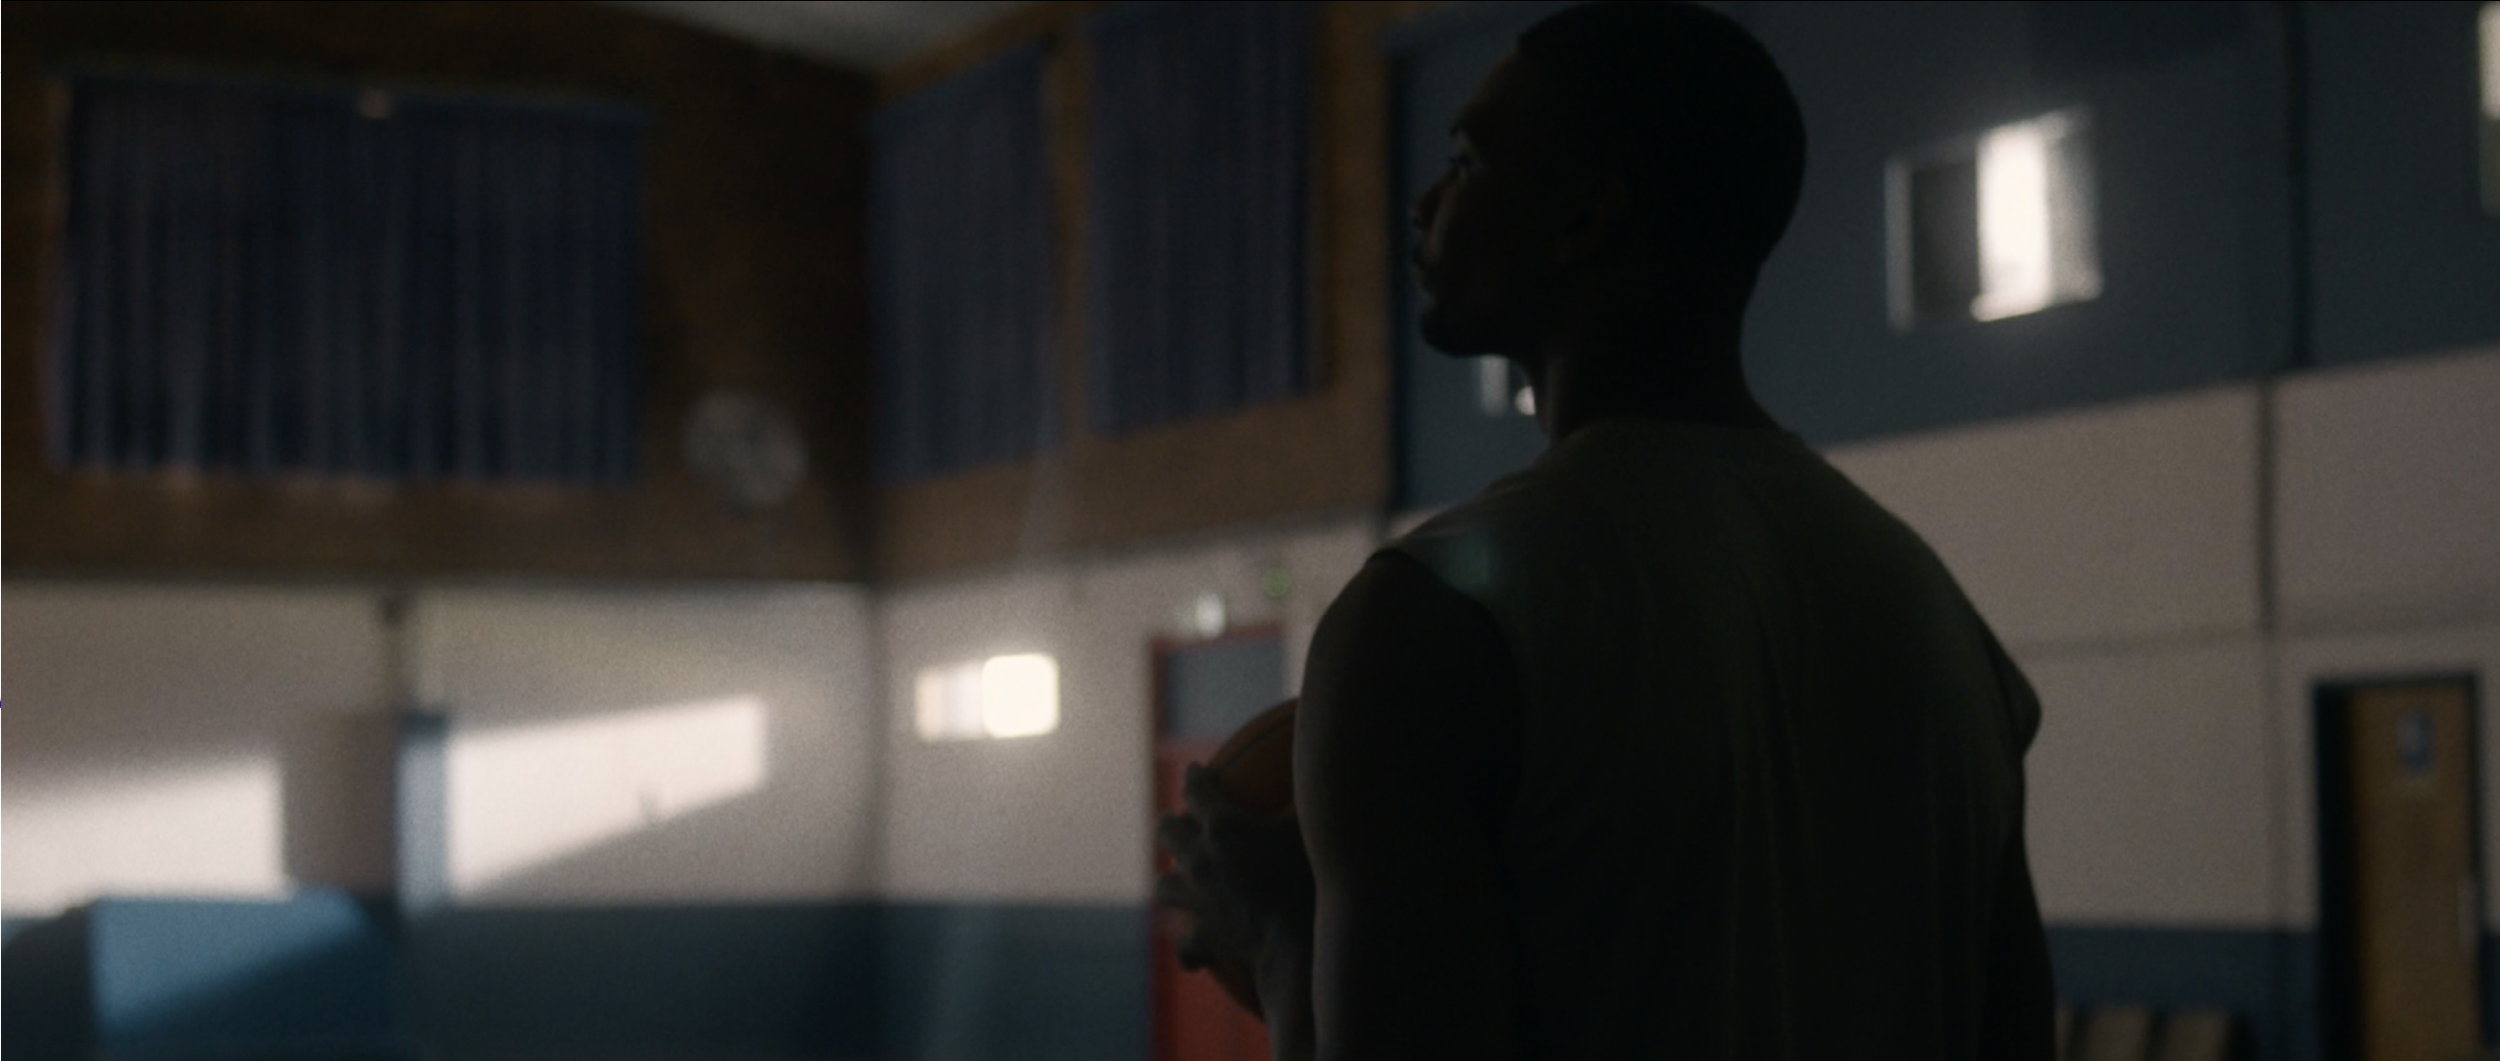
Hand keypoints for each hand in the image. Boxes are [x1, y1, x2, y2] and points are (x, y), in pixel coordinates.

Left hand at [1155, 763, 1315, 1013]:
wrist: (1296, 947)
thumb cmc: (1311, 884)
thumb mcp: (1315, 835)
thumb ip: (1314, 804)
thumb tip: (1329, 776)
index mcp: (1223, 826)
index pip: (1198, 791)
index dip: (1195, 778)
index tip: (1194, 770)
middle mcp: (1199, 860)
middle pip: (1169, 832)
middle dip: (1170, 823)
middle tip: (1177, 820)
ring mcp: (1195, 900)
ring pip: (1165, 886)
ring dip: (1170, 880)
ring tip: (1177, 880)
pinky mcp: (1202, 937)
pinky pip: (1184, 943)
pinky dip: (1189, 946)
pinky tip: (1194, 953)